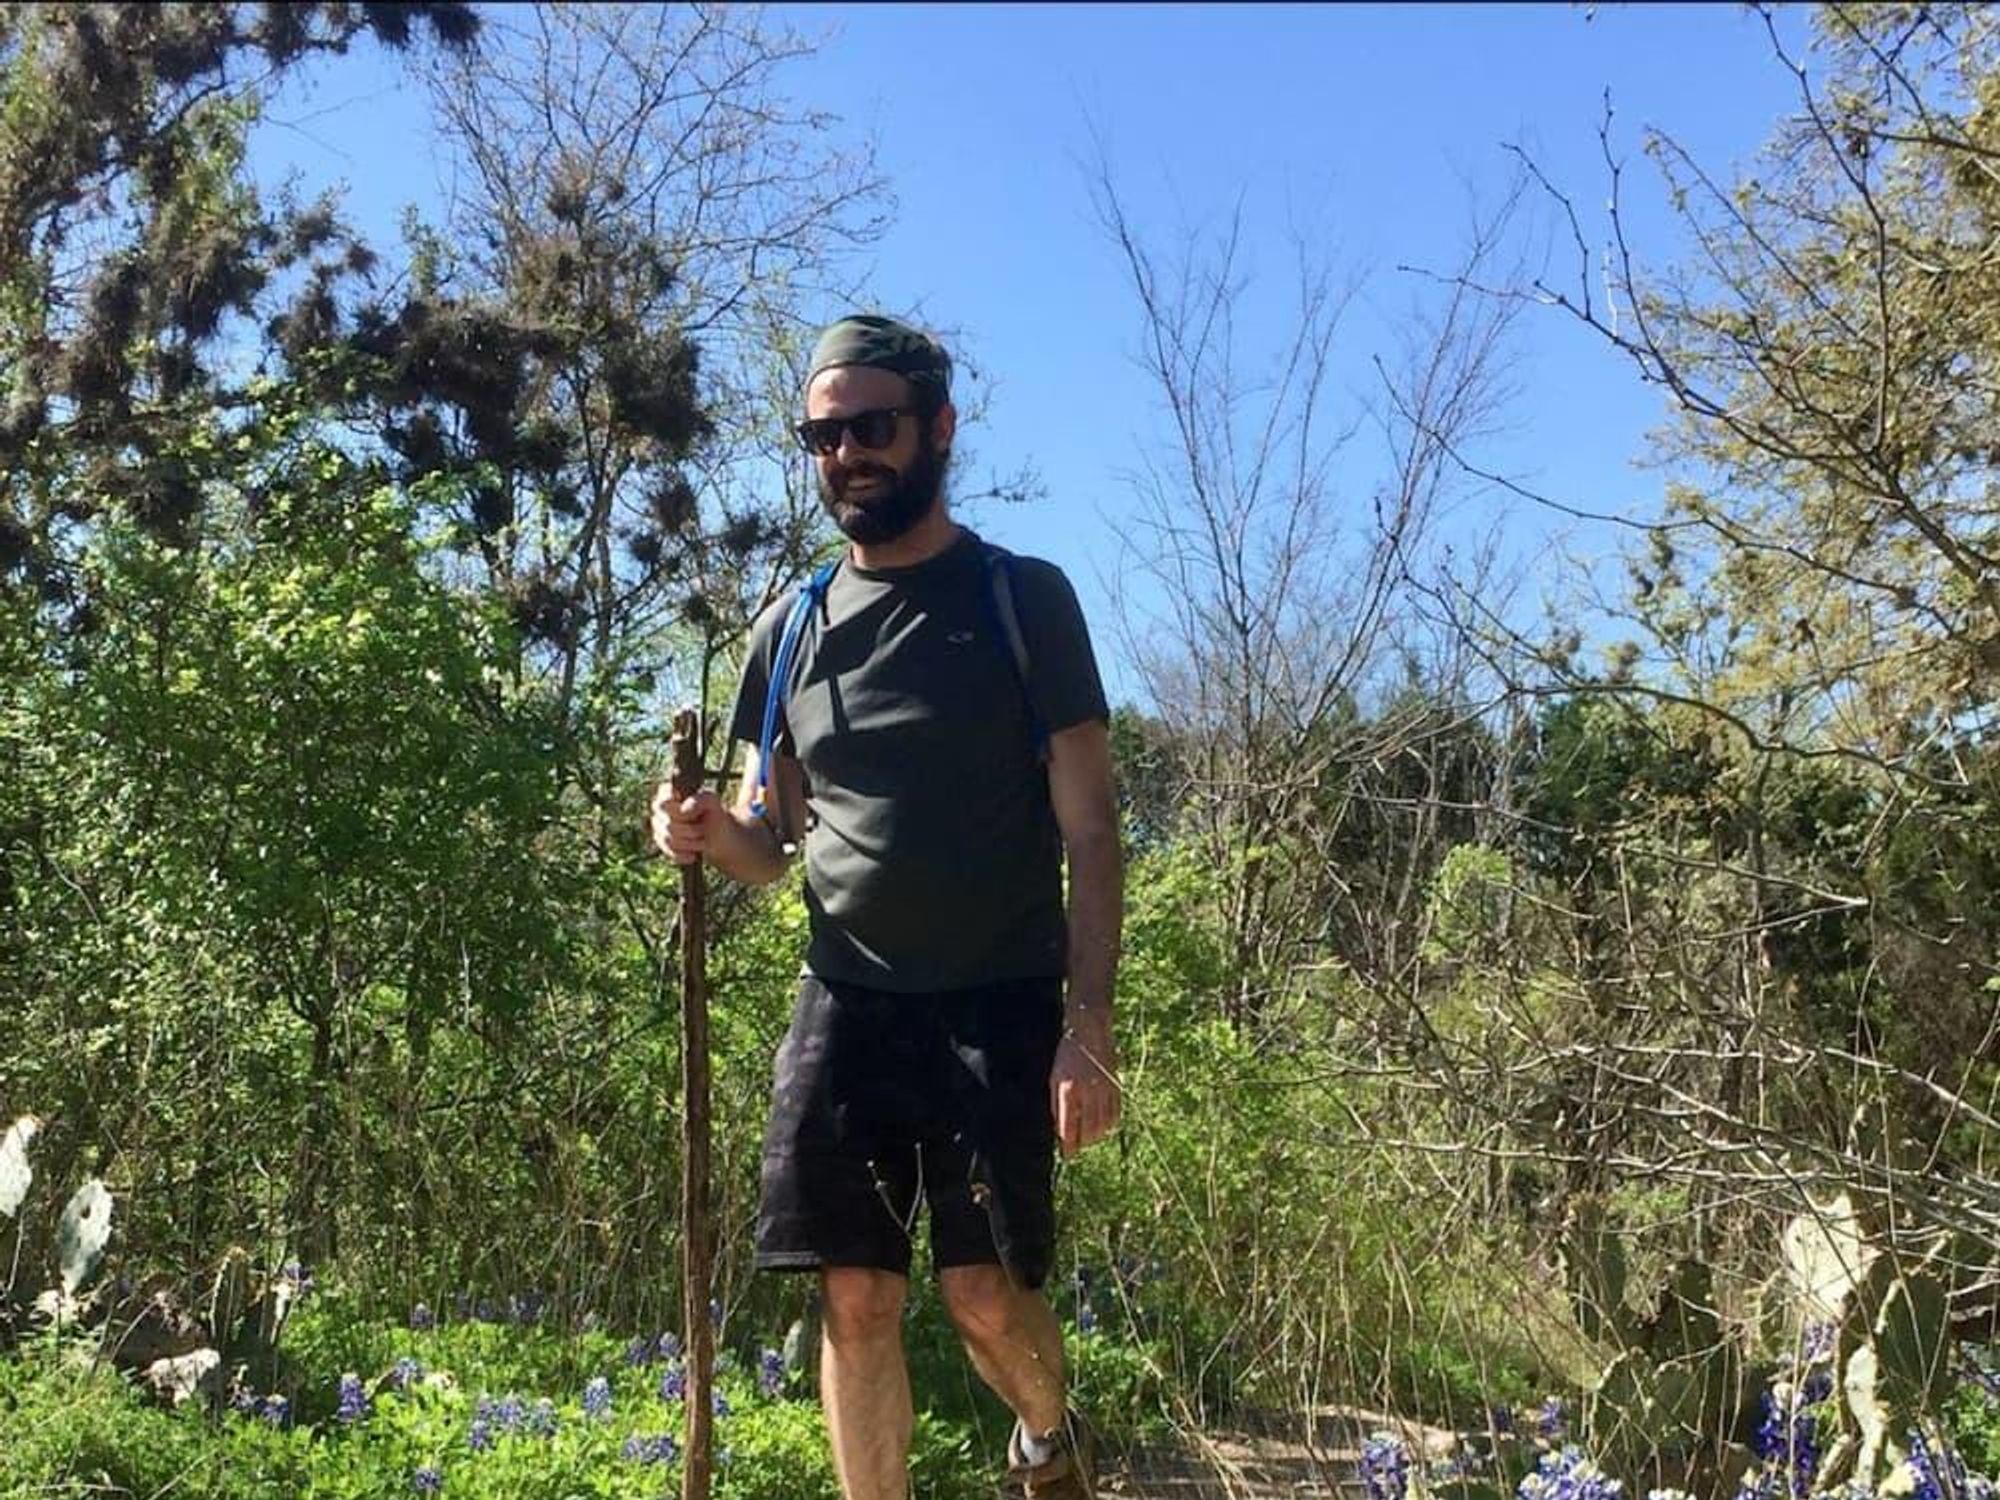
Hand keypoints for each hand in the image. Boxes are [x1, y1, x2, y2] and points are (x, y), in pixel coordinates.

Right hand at [651, 783, 722, 865]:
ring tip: (703, 841)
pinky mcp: (662, 843)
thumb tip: (684, 809)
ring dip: (689, 843)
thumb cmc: (714, 814)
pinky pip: (668, 851)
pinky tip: (693, 855)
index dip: (678, 811)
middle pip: (667, 823)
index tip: (694, 815)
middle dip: (689, 830)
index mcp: (669, 792)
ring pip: (666, 839)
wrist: (719, 838)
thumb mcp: (713, 802)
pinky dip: (683, 855)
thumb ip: (701, 799)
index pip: (663, 801)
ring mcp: (659, 826)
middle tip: (703, 829)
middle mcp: (660, 808)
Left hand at [1050, 1016, 1120, 1157]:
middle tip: (1076, 1146)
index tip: (1066, 1154)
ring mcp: (1105, 1090)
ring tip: (1087, 1137)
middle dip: (1082, 1143)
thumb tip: (1060, 1129)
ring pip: (1104, 1126)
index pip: (1069, 1128)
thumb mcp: (1053, 1078)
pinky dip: (1108, 1124)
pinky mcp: (1116, 1087)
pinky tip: (1101, 1125)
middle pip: (1089, 1131)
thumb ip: (1057, 1105)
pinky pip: (1115, 1114)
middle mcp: (1089, 1092)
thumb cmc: (1067, 1054)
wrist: (1090, 1030)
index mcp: (1068, 1090)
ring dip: (1095, 1136)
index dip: (1068, 1146)